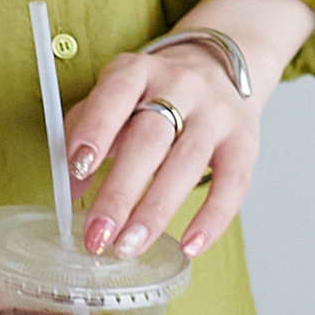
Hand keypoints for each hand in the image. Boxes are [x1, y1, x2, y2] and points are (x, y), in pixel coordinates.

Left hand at [62, 44, 258, 259]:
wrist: (217, 67)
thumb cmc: (153, 94)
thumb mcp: (115, 97)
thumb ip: (85, 132)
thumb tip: (70, 187)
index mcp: (138, 71)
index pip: (116, 95)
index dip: (96, 129)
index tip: (78, 167)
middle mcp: (180, 86)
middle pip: (149, 140)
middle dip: (120, 192)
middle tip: (98, 234)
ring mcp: (216, 113)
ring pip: (187, 164)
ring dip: (155, 212)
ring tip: (129, 246)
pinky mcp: (244, 141)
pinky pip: (233, 184)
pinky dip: (211, 219)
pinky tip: (189, 246)